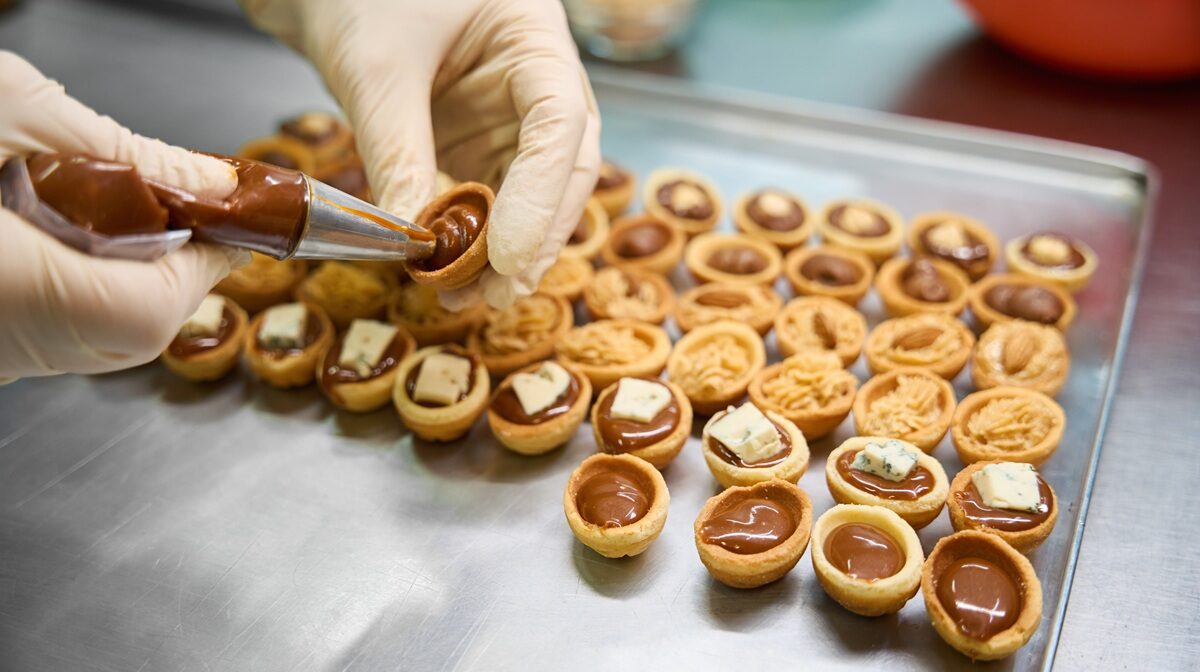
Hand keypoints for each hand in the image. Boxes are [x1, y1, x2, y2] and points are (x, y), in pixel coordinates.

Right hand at [0, 52, 245, 378]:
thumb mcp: (4, 114)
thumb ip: (118, 155)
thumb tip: (211, 182)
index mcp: (14, 291)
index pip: (160, 301)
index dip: (211, 253)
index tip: (236, 210)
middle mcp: (0, 344)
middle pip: (137, 323)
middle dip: (175, 258)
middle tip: (183, 198)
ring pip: (97, 329)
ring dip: (129, 266)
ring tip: (110, 200)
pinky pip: (51, 325)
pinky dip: (78, 275)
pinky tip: (56, 224)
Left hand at [243, 0, 600, 307]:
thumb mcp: (376, 68)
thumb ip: (398, 149)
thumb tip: (414, 240)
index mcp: (535, 39)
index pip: (560, 123)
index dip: (539, 195)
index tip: (503, 254)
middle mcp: (538, 82)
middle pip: (564, 168)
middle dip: (534, 236)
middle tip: (495, 291)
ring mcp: (512, 116)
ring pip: (535, 194)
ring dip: (507, 251)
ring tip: (468, 296)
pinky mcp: (481, 142)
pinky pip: (492, 198)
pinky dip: (477, 240)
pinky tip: (456, 273)